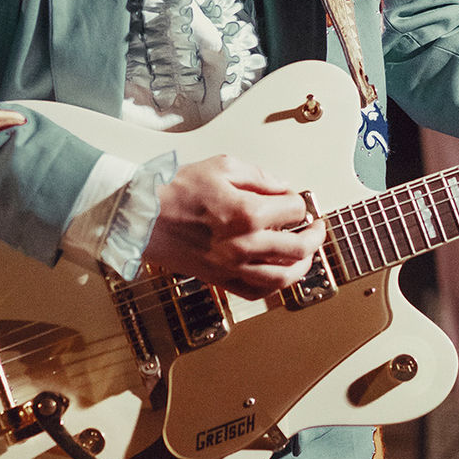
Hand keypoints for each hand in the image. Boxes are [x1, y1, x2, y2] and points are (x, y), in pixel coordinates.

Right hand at [145, 155, 325, 297]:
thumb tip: (282, 187)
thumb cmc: (175, 190)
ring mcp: (232, 265)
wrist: (141, 216)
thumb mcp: (222, 166)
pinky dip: (274, 287)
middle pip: (298, 247)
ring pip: (283, 277)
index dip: (298, 201)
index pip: (294, 209)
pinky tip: (279, 275)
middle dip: (314, 235)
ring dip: (303, 266)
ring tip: (306, 255)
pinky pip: (256, 293)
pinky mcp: (219, 279)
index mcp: (247, 212)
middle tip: (316, 228)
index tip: (294, 198)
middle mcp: (244, 244)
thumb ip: (259, 177)